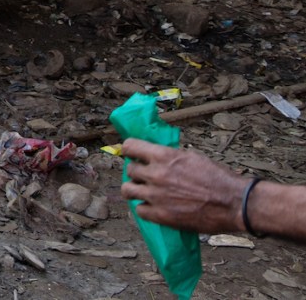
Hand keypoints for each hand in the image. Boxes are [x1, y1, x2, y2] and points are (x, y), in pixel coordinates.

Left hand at [120, 139, 247, 233]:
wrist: (234, 203)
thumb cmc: (218, 178)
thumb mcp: (192, 157)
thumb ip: (170, 157)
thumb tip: (156, 156)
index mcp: (164, 156)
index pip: (130, 146)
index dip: (130, 151)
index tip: (133, 155)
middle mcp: (156, 174)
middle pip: (129, 170)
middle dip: (137, 173)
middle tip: (146, 177)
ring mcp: (156, 196)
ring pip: (128, 190)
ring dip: (135, 190)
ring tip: (144, 192)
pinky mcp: (161, 215)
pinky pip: (139, 211)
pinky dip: (145, 209)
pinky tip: (154, 207)